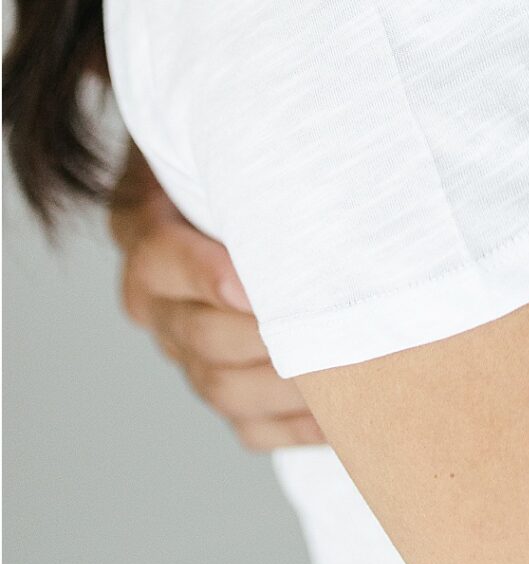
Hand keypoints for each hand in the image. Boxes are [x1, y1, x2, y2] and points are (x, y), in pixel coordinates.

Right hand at [109, 143, 321, 449]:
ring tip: (345, 372)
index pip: (164, 259)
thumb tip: (307, 143)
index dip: (207, 275)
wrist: (221, 186)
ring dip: (286, 388)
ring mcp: (183, 348)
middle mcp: (157, 301)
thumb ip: (248, 152)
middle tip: (331, 327)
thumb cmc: (239, 155)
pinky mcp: (216, 382)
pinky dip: (294, 426)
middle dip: (269, 338)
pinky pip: (248, 426)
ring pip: (223, 388)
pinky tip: (340, 414)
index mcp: (149, 234)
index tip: (251, 287)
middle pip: (202, 336)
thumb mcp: (228, 137)